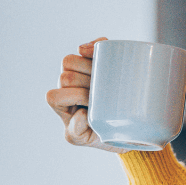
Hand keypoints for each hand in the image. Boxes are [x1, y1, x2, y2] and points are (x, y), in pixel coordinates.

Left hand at [46, 38, 127, 153]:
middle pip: (64, 77)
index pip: (54, 97)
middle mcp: (67, 88)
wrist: (131, 127)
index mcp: (62, 107)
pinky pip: (90, 46)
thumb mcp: (90, 139)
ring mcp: (80, 72)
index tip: (93, 108)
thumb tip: (80, 113)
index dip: (73, 98)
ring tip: (107, 78)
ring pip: (69, 61)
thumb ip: (79, 133)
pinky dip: (96, 45)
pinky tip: (104, 49)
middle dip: (85, 84)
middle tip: (105, 94)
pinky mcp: (96, 61)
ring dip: (88, 67)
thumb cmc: (108, 136)